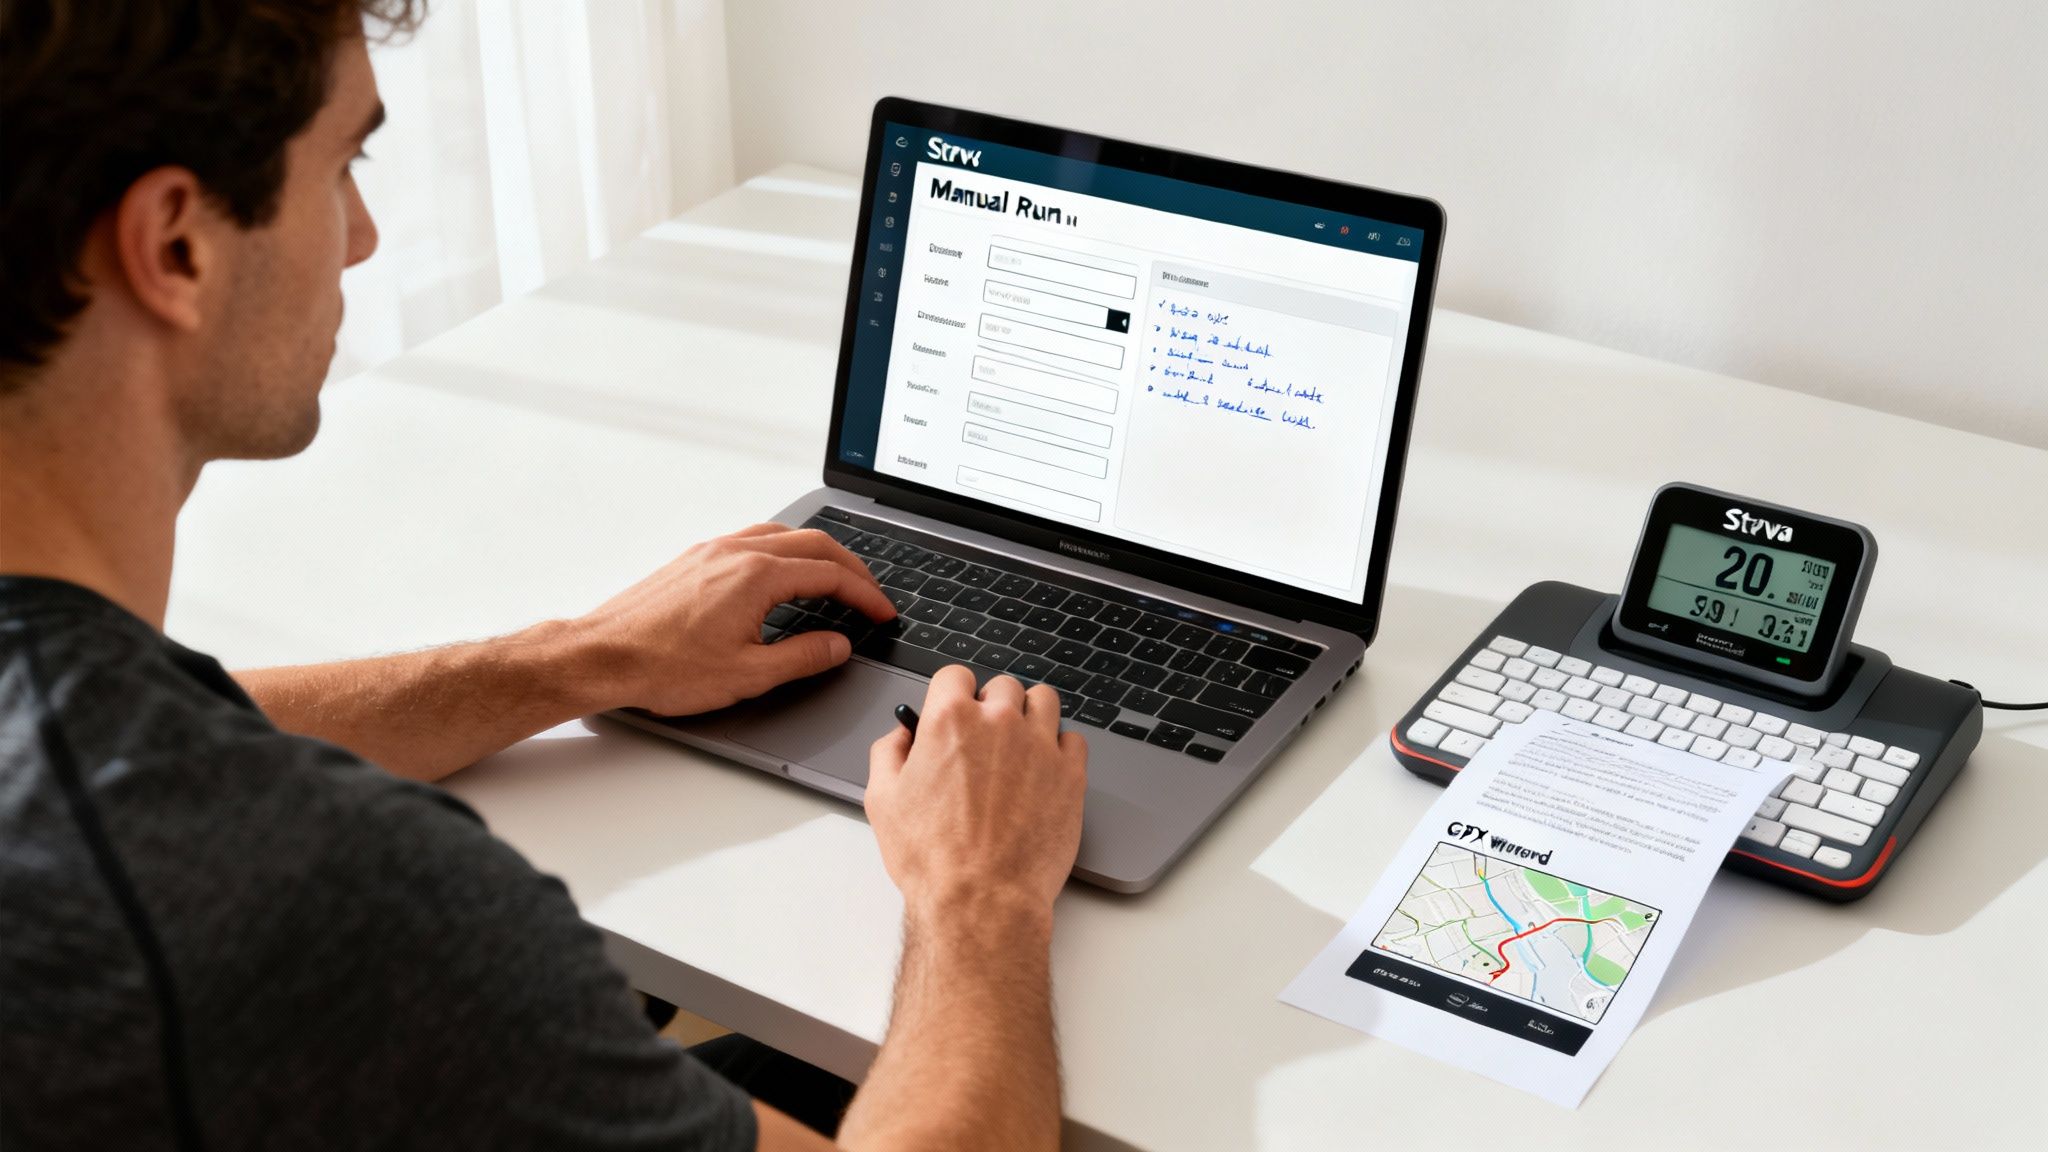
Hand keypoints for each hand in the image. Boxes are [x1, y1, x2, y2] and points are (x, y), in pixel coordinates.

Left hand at [572, 522, 895, 716]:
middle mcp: (736, 551)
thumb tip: (837, 645)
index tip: (882, 612)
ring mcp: (712, 550)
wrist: (601, 656)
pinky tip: (783, 573)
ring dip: (818, 553)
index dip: (865, 594)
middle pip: (813, 544)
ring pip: (783, 535)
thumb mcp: (748, 674)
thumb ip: (802, 657)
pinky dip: (784, 551)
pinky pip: (753, 538)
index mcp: (756, 575)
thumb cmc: (662, 666)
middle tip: (871, 594)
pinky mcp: (694, 559)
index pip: (830, 574)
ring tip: (836, 579)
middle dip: (851, 568)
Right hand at [864, 666, 1088, 915]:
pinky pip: (1073, 739)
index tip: (954, 712)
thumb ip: (888, 753)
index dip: (951, 695)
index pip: (955, 675)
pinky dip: (1060, 749)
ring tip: (1019, 747)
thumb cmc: (933, 859)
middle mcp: (1000, 723)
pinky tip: (1044, 771)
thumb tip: (901, 735)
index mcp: (950, 720)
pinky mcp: (1071, 774)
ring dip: (1030, 716)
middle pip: (1003, 686)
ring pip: (1044, 701)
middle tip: (984, 741)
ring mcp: (1040, 746)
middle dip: (992, 707)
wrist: (982, 899)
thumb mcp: (882, 800)